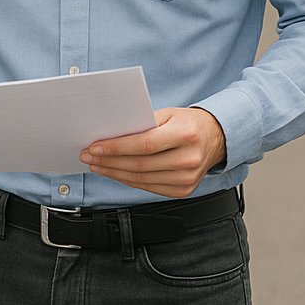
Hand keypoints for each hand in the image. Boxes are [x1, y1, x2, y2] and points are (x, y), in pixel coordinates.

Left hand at [80, 106, 226, 197]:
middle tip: (88, 156)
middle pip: (139, 164)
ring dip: (114, 173)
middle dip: (108, 161)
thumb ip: (142, 123)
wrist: (216, 139)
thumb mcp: (168, 114)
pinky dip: (128, 180)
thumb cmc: (188, 123)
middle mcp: (189, 159)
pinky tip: (115, 173)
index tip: (95, 147)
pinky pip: (149, 187)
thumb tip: (111, 133)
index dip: (116, 147)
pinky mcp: (183, 190)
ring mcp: (187, 178)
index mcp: (185, 135)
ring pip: (141, 179)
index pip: (143, 144)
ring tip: (96, 165)